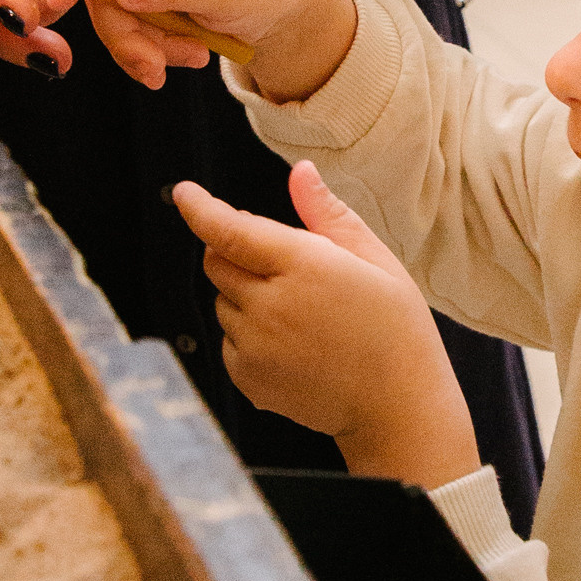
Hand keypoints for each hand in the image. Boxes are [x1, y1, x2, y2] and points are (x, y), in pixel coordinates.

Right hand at [44, 0, 357, 101]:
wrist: (301, 18)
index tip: (56, 4)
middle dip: (124, 33)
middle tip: (154, 66)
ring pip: (115, 18)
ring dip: (147, 49)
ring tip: (193, 57)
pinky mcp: (156, 6)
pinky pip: (134, 34)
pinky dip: (156, 54)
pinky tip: (191, 56)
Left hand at [174, 164, 479, 486]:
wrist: (397, 408)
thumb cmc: (395, 329)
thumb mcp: (376, 261)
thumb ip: (328, 215)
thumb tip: (300, 172)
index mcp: (304, 267)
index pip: (230, 231)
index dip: (200, 209)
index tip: (183, 193)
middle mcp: (270, 306)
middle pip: (218, 263)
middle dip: (238, 254)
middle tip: (287, 270)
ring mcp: (255, 346)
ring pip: (224, 303)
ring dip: (247, 298)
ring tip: (304, 318)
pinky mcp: (248, 377)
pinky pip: (229, 341)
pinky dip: (249, 336)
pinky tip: (296, 347)